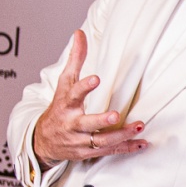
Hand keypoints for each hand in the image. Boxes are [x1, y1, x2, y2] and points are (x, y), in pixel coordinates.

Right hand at [32, 31, 146, 166]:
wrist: (44, 141)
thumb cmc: (58, 108)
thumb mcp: (64, 83)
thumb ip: (75, 59)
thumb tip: (79, 33)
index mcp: (66, 105)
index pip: (73, 94)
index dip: (84, 87)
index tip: (96, 79)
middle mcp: (72, 124)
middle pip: (86, 124)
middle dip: (101, 121)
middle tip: (116, 115)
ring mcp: (80, 140)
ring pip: (101, 141)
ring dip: (121, 135)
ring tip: (138, 126)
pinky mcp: (89, 152)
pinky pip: (109, 151)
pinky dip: (126, 148)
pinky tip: (141, 143)